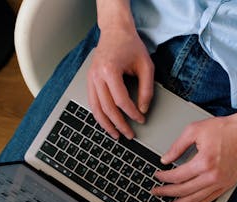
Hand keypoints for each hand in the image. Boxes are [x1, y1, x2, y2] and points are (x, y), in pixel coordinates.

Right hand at [87, 18, 153, 138]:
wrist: (115, 31)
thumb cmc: (130, 45)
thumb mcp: (146, 66)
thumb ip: (146, 89)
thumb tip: (143, 109)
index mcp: (110, 70)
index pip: (121, 100)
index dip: (132, 113)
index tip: (141, 120)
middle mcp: (97, 76)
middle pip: (107, 108)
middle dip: (119, 124)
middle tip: (130, 134)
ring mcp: (90, 78)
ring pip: (95, 108)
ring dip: (106, 124)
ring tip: (116, 135)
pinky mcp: (90, 80)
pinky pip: (92, 102)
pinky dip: (99, 115)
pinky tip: (107, 123)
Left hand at [152, 107, 236, 201]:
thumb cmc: (226, 129)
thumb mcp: (196, 130)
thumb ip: (178, 146)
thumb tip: (166, 159)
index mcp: (204, 162)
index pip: (177, 176)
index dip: (164, 178)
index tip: (157, 176)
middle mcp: (213, 176)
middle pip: (184, 190)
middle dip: (167, 193)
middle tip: (156, 193)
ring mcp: (221, 183)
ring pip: (195, 200)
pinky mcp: (227, 185)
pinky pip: (209, 200)